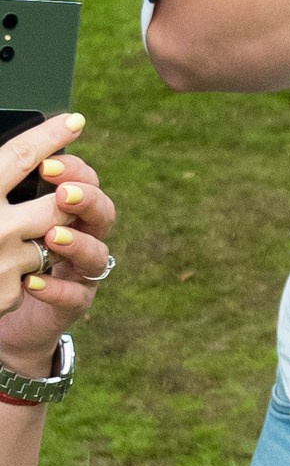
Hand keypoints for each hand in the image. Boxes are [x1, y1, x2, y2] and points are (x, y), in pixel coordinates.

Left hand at [0, 114, 114, 369]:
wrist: (5, 307)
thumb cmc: (1, 252)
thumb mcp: (8, 215)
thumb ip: (12, 187)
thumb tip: (10, 158)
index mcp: (69, 208)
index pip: (84, 180)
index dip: (75, 170)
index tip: (48, 164)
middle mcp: (83, 236)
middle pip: (103, 213)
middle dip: (87, 200)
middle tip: (63, 195)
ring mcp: (80, 272)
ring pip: (98, 255)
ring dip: (78, 244)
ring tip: (53, 237)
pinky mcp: (72, 305)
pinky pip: (75, 297)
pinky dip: (57, 289)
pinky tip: (33, 282)